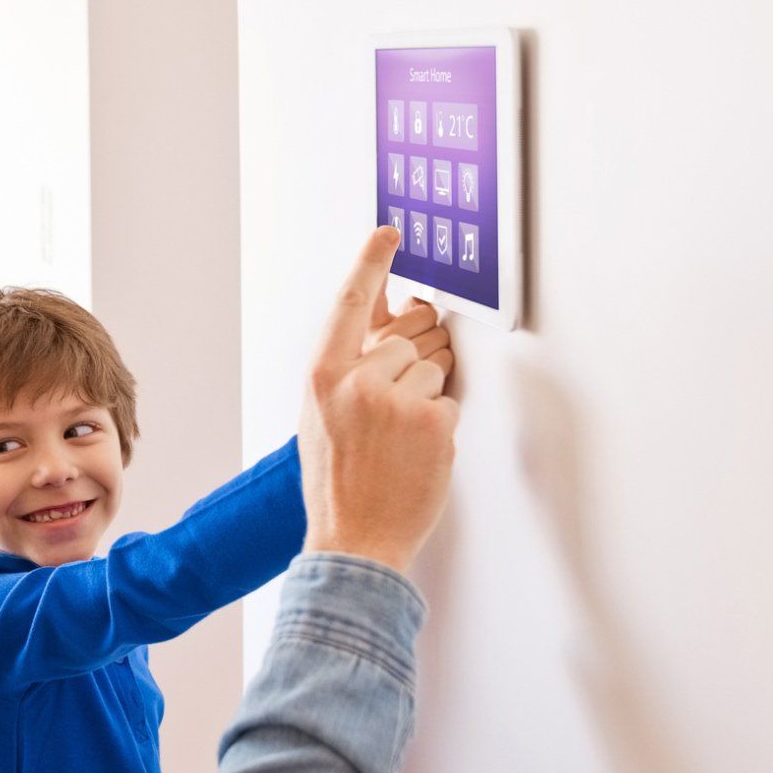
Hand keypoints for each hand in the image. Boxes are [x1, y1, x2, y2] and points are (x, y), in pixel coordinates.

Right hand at [298, 227, 459, 572]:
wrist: (354, 539)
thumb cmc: (338, 481)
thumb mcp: (322, 416)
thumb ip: (346, 368)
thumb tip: (383, 319)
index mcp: (322, 376)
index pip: (349, 303)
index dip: (370, 262)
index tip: (388, 232)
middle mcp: (356, 381)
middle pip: (409, 338)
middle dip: (413, 363)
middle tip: (393, 409)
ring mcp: (395, 400)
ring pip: (434, 368)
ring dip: (426, 397)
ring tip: (398, 439)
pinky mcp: (432, 421)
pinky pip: (450, 399)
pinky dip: (440, 424)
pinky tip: (415, 452)